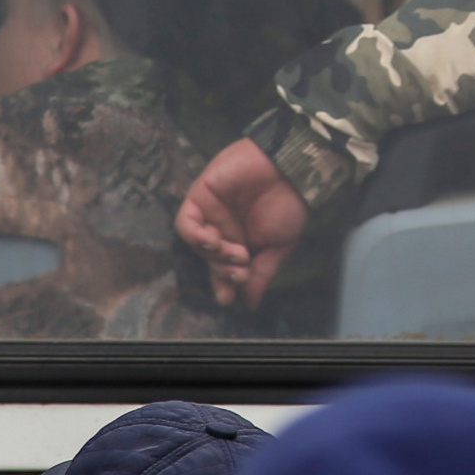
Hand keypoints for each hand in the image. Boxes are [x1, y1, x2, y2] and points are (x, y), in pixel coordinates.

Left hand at [175, 138, 309, 307]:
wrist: (289, 170)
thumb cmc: (289, 205)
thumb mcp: (279, 246)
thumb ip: (262, 274)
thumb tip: (251, 305)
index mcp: (242, 243)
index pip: (224, 271)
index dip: (224, 286)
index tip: (231, 298)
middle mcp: (223, 231)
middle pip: (210, 261)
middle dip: (221, 274)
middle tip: (239, 274)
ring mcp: (210, 214)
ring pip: (197, 245)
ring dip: (213, 255)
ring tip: (235, 252)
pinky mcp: (200, 196)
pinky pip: (185, 223)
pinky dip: (194, 235)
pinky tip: (212, 239)